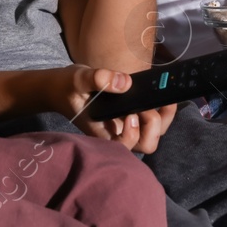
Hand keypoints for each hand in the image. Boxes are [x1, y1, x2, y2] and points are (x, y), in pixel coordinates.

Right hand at [54, 65, 174, 153]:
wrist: (62, 88)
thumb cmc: (67, 87)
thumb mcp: (78, 79)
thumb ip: (99, 79)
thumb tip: (126, 83)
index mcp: (102, 133)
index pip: (125, 147)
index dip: (133, 135)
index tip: (129, 113)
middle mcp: (117, 133)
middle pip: (146, 144)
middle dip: (154, 126)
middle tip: (147, 106)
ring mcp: (125, 126)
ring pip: (153, 134)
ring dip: (163, 119)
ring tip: (163, 98)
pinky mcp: (131, 116)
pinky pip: (152, 121)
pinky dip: (162, 110)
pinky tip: (162, 94)